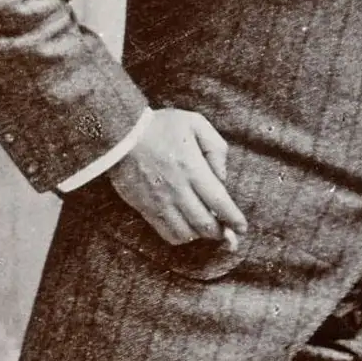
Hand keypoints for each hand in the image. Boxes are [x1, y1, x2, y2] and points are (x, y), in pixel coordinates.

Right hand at [110, 109, 247, 247]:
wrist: (119, 133)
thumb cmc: (160, 126)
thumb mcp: (195, 123)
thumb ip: (216, 148)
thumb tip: (222, 177)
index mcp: (192, 168)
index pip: (219, 203)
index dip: (234, 219)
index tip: (242, 228)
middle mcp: (177, 189)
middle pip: (205, 224)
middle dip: (220, 232)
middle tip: (227, 231)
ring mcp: (160, 202)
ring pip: (187, 233)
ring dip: (201, 235)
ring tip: (206, 227)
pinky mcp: (146, 209)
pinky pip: (167, 234)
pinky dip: (181, 237)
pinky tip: (187, 228)